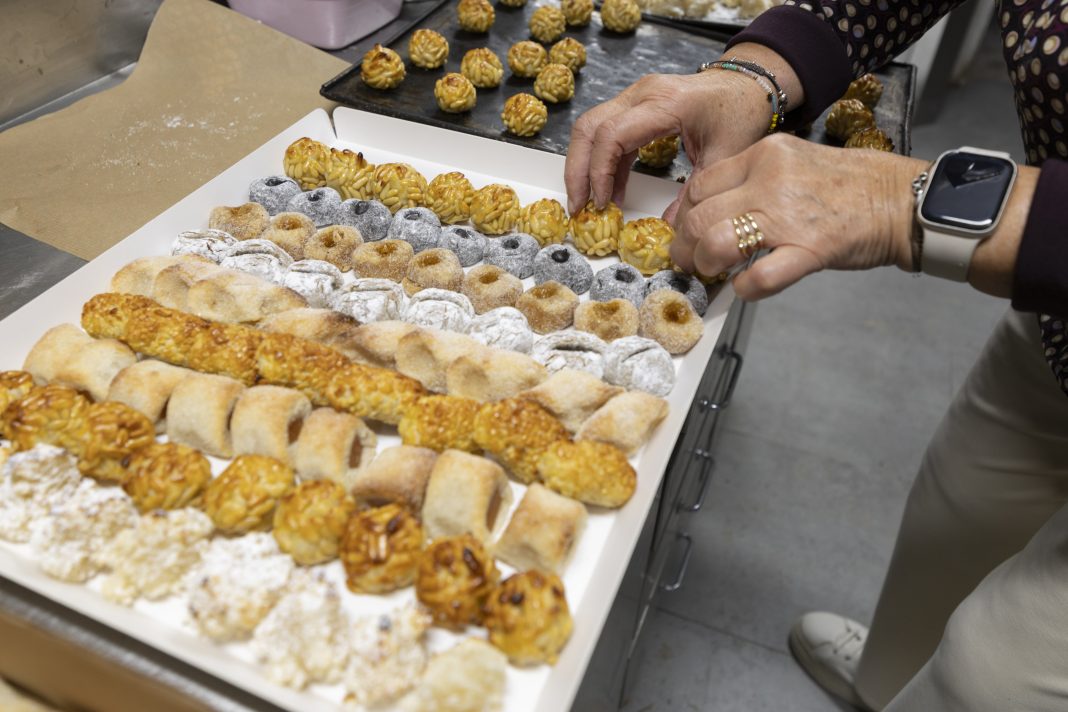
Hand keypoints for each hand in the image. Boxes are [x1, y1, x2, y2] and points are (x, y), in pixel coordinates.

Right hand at [564, 70, 770, 215]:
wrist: (750, 85)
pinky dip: (602, 162)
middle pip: (589, 127)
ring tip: (589, 202)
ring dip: (584, 166)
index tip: (603, 204)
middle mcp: (642, 94)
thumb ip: (695, 195)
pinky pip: (607, 132)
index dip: (599, 173)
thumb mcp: (725, 157)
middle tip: (578, 206)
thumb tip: (671, 232)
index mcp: (664, 103)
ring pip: (590, 127)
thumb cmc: (742, 113)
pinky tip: (612, 190)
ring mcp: (636, 96)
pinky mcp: (635, 105)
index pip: (611, 135)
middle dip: (577, 170)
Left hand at [671, 133, 926, 299]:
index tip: (684, 233)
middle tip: (689, 262)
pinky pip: (758, 277)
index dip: (682, 216)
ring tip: (712, 273)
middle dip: (685, 247)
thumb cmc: (847, 185)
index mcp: (763, 155)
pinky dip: (744, 288)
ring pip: (716, 243)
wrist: (900, 198)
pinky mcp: (809, 249)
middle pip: (699, 217)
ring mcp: (788, 216)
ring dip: (705, 265)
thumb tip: (710, 211)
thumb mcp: (792, 162)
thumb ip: (751, 181)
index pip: (699, 185)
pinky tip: (746, 287)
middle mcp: (769, 180)